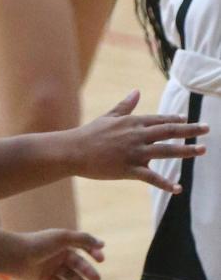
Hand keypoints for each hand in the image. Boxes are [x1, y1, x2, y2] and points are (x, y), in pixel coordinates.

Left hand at [8, 228, 104, 279]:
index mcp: (62, 241)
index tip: (101, 260)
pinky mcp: (43, 276)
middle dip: (88, 272)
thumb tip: (102, 244)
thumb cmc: (39, 244)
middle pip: (78, 264)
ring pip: (70, 275)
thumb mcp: (63, 238)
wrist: (15, 255)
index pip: (82, 247)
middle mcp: (57, 253)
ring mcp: (50, 265)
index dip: (93, 253)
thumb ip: (83, 239)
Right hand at [69, 90, 206, 191]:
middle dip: (190, 130)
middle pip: (169, 131)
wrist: (73, 151)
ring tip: (202, 150)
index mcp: (132, 122)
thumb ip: (125, 106)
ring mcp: (134, 153)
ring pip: (166, 151)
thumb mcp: (108, 117)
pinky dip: (165, 183)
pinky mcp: (129, 169)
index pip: (159, 119)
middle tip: (207, 128)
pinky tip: (178, 188)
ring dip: (186, 151)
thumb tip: (136, 91)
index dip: (175, 119)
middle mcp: (137, 135)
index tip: (188, 119)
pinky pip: (151, 177)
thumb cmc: (89, 133)